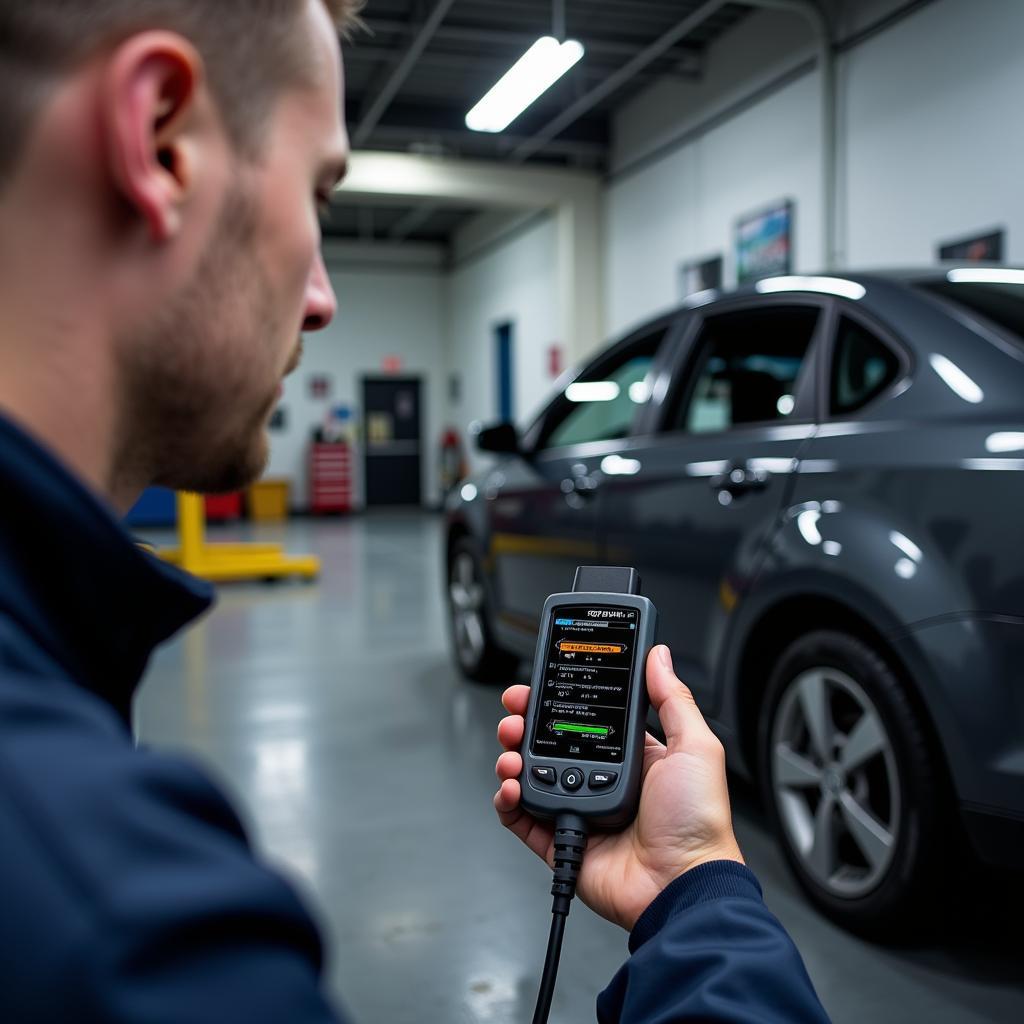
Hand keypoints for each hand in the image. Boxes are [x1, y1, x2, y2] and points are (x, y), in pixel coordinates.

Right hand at [494, 644, 743, 931]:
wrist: (683, 884)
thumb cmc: (698, 821)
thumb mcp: (695, 747)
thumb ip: (672, 698)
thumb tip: (659, 656)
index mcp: (632, 756)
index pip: (586, 717)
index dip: (560, 699)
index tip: (542, 682)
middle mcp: (602, 780)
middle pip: (549, 743)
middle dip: (525, 724)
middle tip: (515, 713)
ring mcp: (580, 810)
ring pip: (531, 776)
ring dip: (512, 758)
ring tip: (511, 752)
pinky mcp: (561, 842)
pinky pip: (523, 819)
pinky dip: (508, 802)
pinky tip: (511, 787)